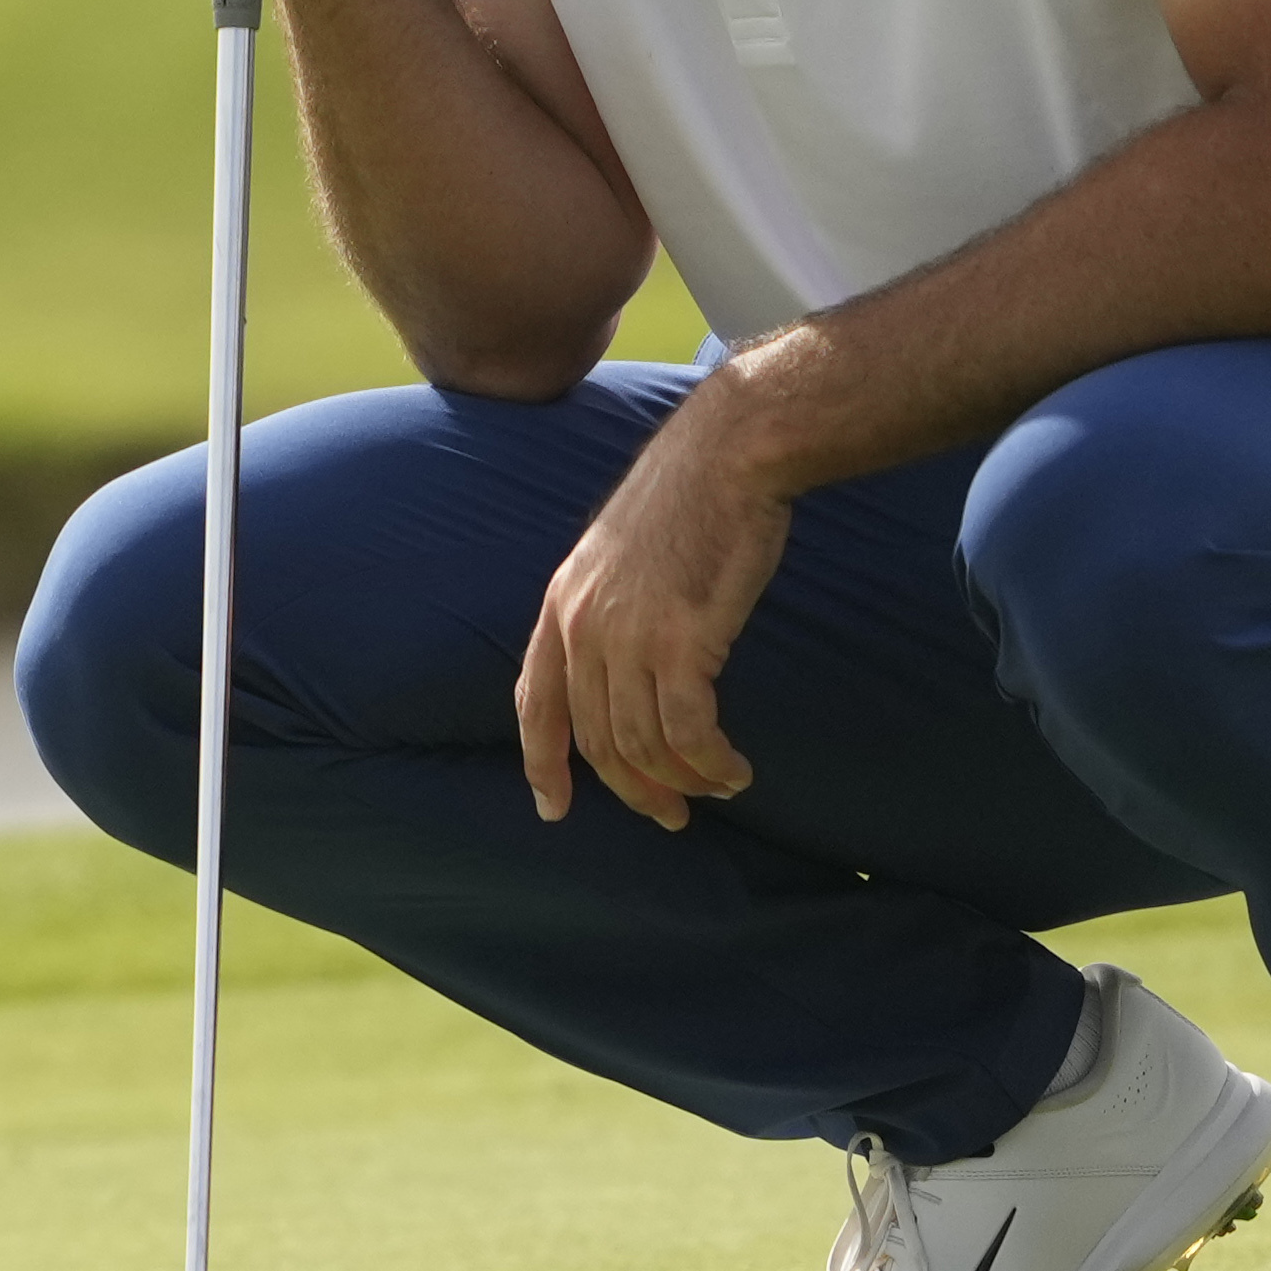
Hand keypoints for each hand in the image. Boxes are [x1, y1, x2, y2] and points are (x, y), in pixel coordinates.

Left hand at [514, 404, 792, 829]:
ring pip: (643, 744)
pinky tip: (735, 771)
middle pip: (597, 738)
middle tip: (672, 816)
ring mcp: (628, 636)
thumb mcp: (620, 553)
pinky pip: (688, 732)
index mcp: (561, 605)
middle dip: (634, 790)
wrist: (728, 454)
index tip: (553, 808)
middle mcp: (583, 627)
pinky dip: (711, 763)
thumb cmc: (689, 496)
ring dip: (683, 781)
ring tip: (719, 787)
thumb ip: (609, 606)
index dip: (541, 763)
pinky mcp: (681, 642)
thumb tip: (628, 664)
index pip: (535, 703)